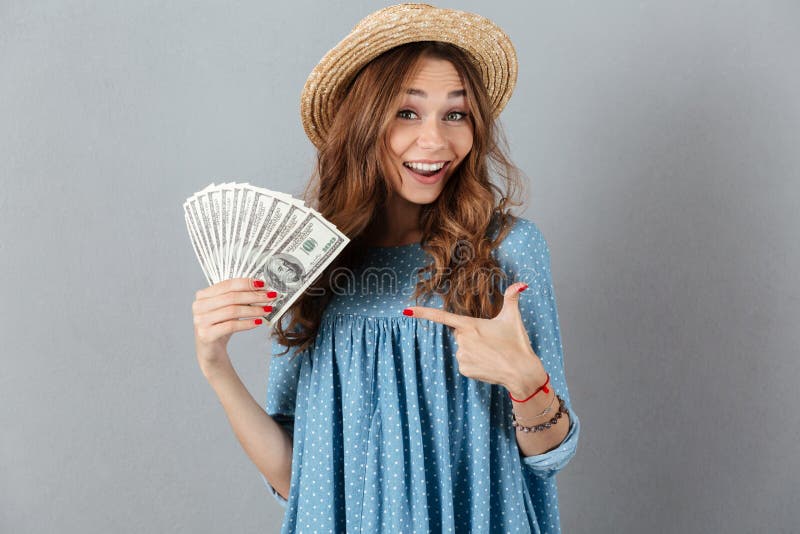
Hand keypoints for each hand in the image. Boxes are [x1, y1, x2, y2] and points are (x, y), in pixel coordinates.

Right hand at [192, 278, 278, 375]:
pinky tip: (258, 322)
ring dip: (253, 310)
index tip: (264, 284)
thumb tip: (261, 289)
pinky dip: (247, 323)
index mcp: (203, 295)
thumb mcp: (227, 309)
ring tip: (267, 310)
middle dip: (254, 296)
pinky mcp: (206, 335)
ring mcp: (200, 321)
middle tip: (270, 296)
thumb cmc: (220, 326)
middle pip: (231, 297)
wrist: (211, 350)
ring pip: (233, 311)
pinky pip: (231, 326)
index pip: (228, 284)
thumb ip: (238, 298)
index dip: (247, 283)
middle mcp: (199, 306)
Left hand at [404, 281, 546, 396]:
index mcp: (470, 325)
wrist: (522, 373)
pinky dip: (475, 363)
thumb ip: (513, 298)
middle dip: (472, 335)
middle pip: (460, 334)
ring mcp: (462, 356)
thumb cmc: (517, 344)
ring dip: (474, 350)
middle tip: (491, 341)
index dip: (423, 313)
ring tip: (492, 353)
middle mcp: (462, 340)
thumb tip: (521, 284)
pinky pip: (465, 363)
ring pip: (463, 349)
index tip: (406, 311)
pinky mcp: (464, 369)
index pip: (441, 317)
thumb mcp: (513, 318)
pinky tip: (488, 364)